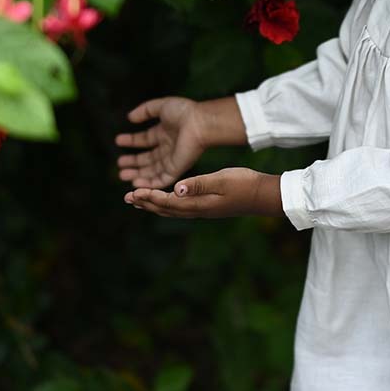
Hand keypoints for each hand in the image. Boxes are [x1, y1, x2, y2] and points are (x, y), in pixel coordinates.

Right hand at [116, 95, 205, 189]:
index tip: (118, 141)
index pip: (145, 139)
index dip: (132, 141)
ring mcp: (172, 159)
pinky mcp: (176, 169)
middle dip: (133, 162)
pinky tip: (136, 183)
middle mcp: (168, 147)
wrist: (200, 124)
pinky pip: (161, 179)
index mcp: (165, 132)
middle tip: (119, 165)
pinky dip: (149, 183)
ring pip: (152, 170)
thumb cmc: (184, 113)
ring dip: (137, 174)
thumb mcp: (161, 106)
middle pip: (147, 158)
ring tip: (122, 175)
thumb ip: (145, 110)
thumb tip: (130, 118)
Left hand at [124, 168, 282, 218]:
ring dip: (154, 205)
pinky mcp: (207, 207)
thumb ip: (199, 184)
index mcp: (198, 204)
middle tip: (127, 197)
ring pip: (172, 210)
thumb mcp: (222, 179)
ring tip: (139, 201)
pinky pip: (180, 208)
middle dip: (146, 203)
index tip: (133, 191)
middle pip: (165, 209)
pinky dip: (167, 204)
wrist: (262, 195)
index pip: (167, 201)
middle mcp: (197, 210)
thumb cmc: (244, 184)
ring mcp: (203, 210)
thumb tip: (176, 189)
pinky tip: (166, 200)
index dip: (149, 196)